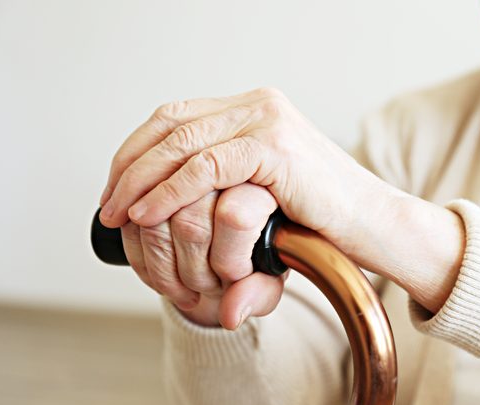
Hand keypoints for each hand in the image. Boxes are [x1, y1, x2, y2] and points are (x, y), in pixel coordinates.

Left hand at [100, 87, 464, 313]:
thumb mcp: (259, 196)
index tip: (115, 188)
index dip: (136, 151)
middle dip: (129, 166)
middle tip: (107, 204)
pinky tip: (148, 213)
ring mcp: (267, 120)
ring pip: (182, 142)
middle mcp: (258, 104)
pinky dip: (170, 191)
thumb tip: (166, 210)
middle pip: (170, 123)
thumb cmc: (319, 218)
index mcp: (252, 108)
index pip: (175, 117)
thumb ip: (218, 186)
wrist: (372, 226)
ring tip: (118, 214)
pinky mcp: (275, 146)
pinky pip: (207, 165)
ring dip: (141, 180)